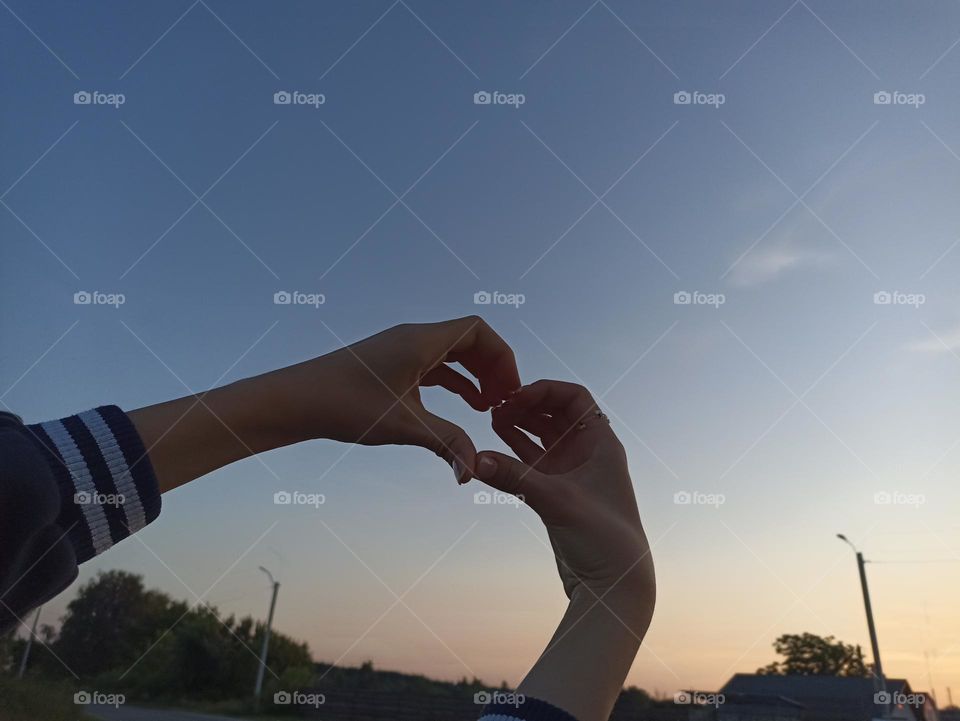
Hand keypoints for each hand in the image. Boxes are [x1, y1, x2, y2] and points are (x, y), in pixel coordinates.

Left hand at [131, 317, 519, 491]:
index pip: (478, 331)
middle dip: (492, 369)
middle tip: (505, 402)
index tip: (509, 390)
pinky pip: (433, 365)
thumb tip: (475, 473)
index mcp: (420, 341)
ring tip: (488, 408)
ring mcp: (400, 350)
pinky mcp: (389, 364)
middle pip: (468, 340)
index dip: (502, 357)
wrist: (296, 400)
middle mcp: (413, 338)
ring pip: (450, 354)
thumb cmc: (344, 405)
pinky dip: (453, 382)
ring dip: (473, 376)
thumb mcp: (402, 426)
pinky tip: (460, 408)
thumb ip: (446, 443)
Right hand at [473, 380, 654, 720]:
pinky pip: (533, 461)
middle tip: (496, 407)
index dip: (543, 391)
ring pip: (542, 436)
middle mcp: (589, 453)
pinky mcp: (558, 493)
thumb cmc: (603, 541)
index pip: (573, 397)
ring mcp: (572, 472)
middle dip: (526, 405)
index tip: (514, 398)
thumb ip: (515, 477)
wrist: (613, 587)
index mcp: (602, 443)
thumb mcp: (557, 501)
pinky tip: (492, 445)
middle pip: (555, 412)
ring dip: (519, 425)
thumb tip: (475, 459)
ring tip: (491, 418)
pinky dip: (514, 450)